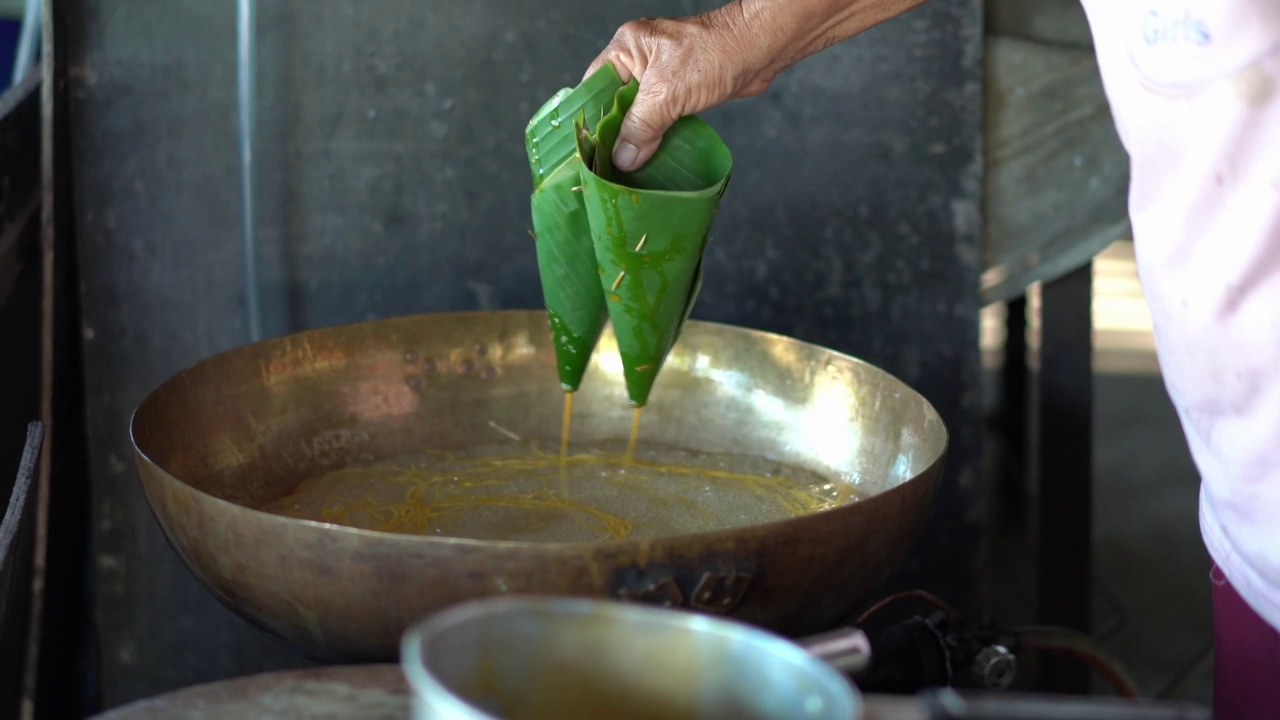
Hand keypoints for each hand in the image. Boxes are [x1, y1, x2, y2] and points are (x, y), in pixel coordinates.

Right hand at [583, 5, 778, 171]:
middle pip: (614, 103)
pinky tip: (651, 158)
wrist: (758, 50)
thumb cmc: (714, 55)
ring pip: (638, 114)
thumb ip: (640, 126)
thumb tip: (622, 158)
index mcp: (627, 48)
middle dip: (613, 133)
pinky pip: (659, 118)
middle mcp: (639, 60)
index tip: (584, 148)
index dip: (589, 117)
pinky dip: (656, 137)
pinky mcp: (679, 91)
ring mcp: (660, 76)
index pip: (594, 86)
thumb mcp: (667, 93)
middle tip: (605, 164)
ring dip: (636, 139)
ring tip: (625, 168)